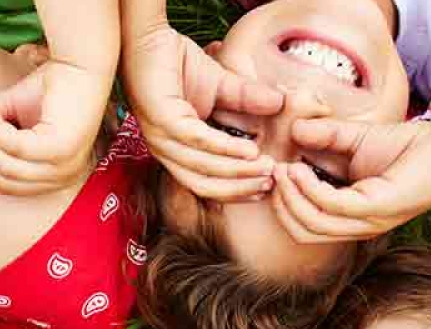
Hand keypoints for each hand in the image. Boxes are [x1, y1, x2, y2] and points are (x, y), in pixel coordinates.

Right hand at [0, 61, 112, 195]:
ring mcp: (64, 166)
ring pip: (6, 167)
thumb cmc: (49, 87)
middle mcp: (63, 177)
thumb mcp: (8, 112)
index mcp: (55, 177)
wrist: (80, 64)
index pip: (6, 186)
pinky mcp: (61, 149)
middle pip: (3, 181)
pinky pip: (14, 148)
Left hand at [122, 25, 283, 199]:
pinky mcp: (162, 118)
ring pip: (202, 168)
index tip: (267, 187)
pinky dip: (225, 149)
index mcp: (177, 150)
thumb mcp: (221, 86)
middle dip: (239, 188)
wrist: (149, 37)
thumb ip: (247, 99)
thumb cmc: (177, 63)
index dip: (236, 190)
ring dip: (237, 172)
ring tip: (265, 167)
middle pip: (203, 185)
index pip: (206, 183)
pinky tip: (249, 151)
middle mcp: (165, 150)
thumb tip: (280, 103)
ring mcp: (161, 137)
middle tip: (271, 182)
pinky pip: (197, 141)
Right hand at [268, 118, 430, 242]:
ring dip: (290, 197)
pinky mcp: (379, 208)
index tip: (271, 171)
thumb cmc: (411, 147)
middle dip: (280, 204)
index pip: (304, 225)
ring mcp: (369, 221)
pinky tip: (300, 167)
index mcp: (351, 216)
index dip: (281, 202)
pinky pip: (332, 206)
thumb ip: (326, 137)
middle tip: (271, 172)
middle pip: (302, 231)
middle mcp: (358, 226)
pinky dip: (310, 189)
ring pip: (312, 224)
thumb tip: (293, 129)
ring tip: (282, 169)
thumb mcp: (357, 140)